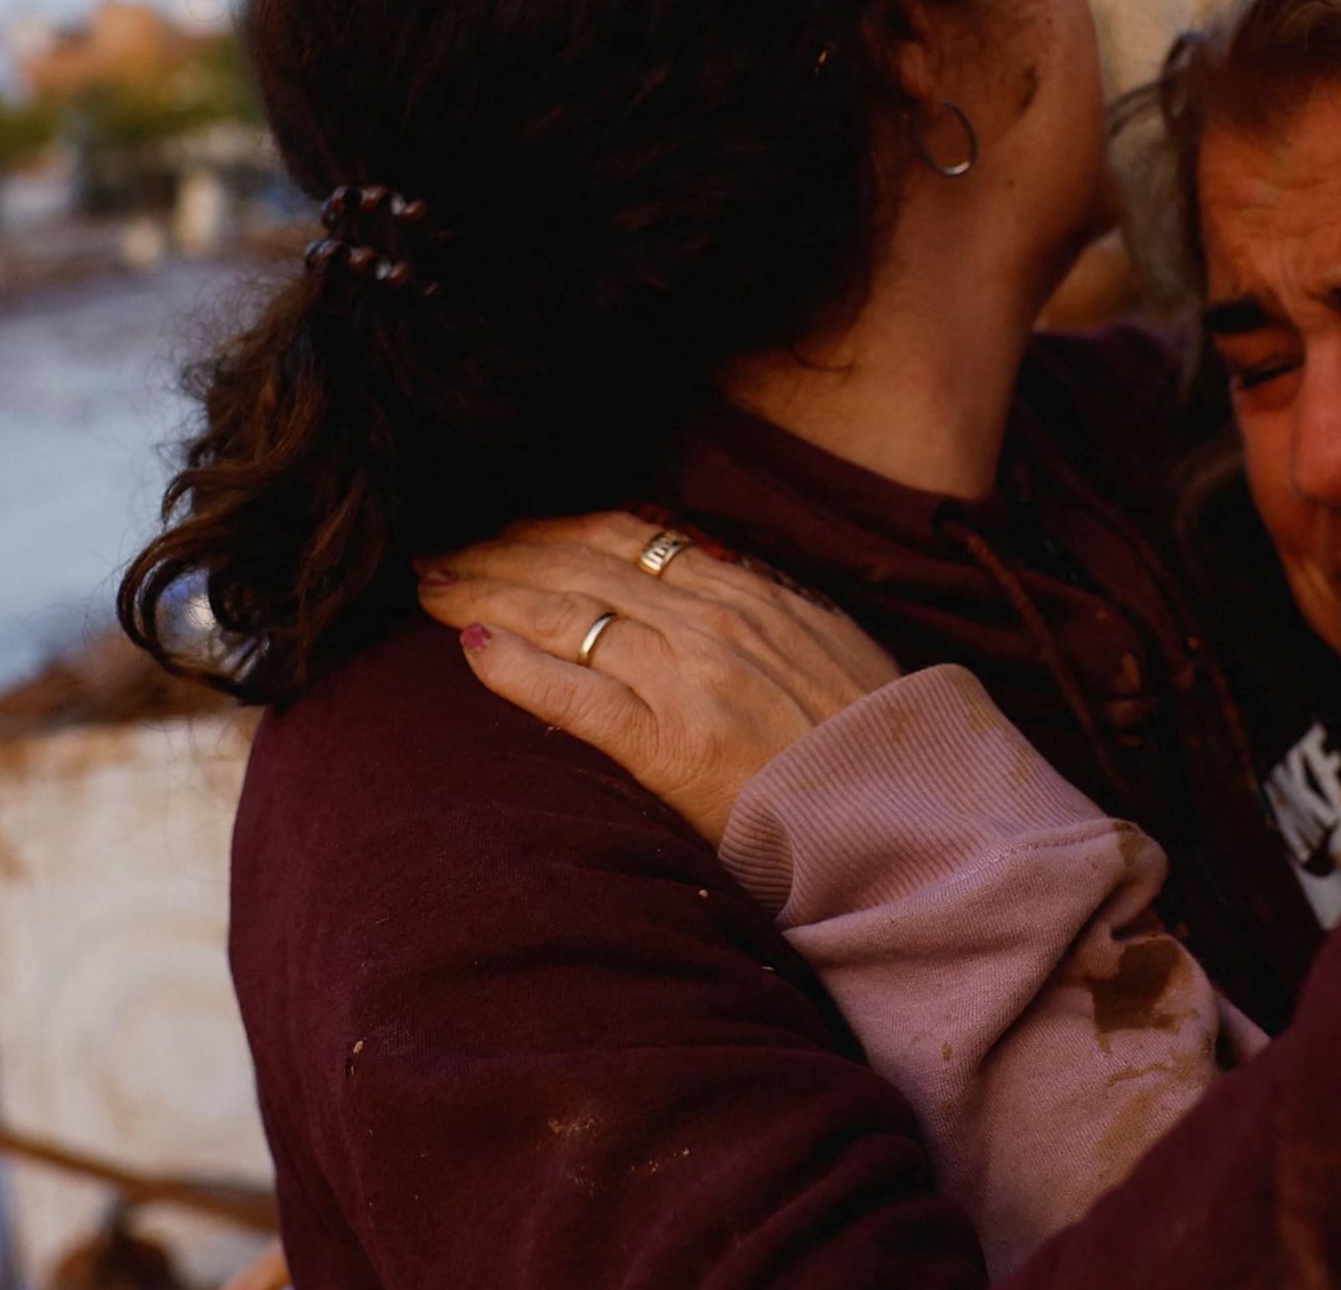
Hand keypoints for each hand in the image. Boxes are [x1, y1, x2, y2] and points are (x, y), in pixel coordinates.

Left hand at [418, 512, 902, 842]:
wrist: (908, 816)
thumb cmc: (869, 744)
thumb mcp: (824, 645)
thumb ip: (759, 609)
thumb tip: (696, 578)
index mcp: (750, 591)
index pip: (630, 534)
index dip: (556, 524)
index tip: (506, 525)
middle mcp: (714, 621)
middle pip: (583, 564)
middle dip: (502, 551)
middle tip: (439, 549)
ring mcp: (691, 680)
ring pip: (566, 615)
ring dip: (487, 594)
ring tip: (432, 587)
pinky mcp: (673, 746)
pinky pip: (576, 693)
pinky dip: (517, 667)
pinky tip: (469, 650)